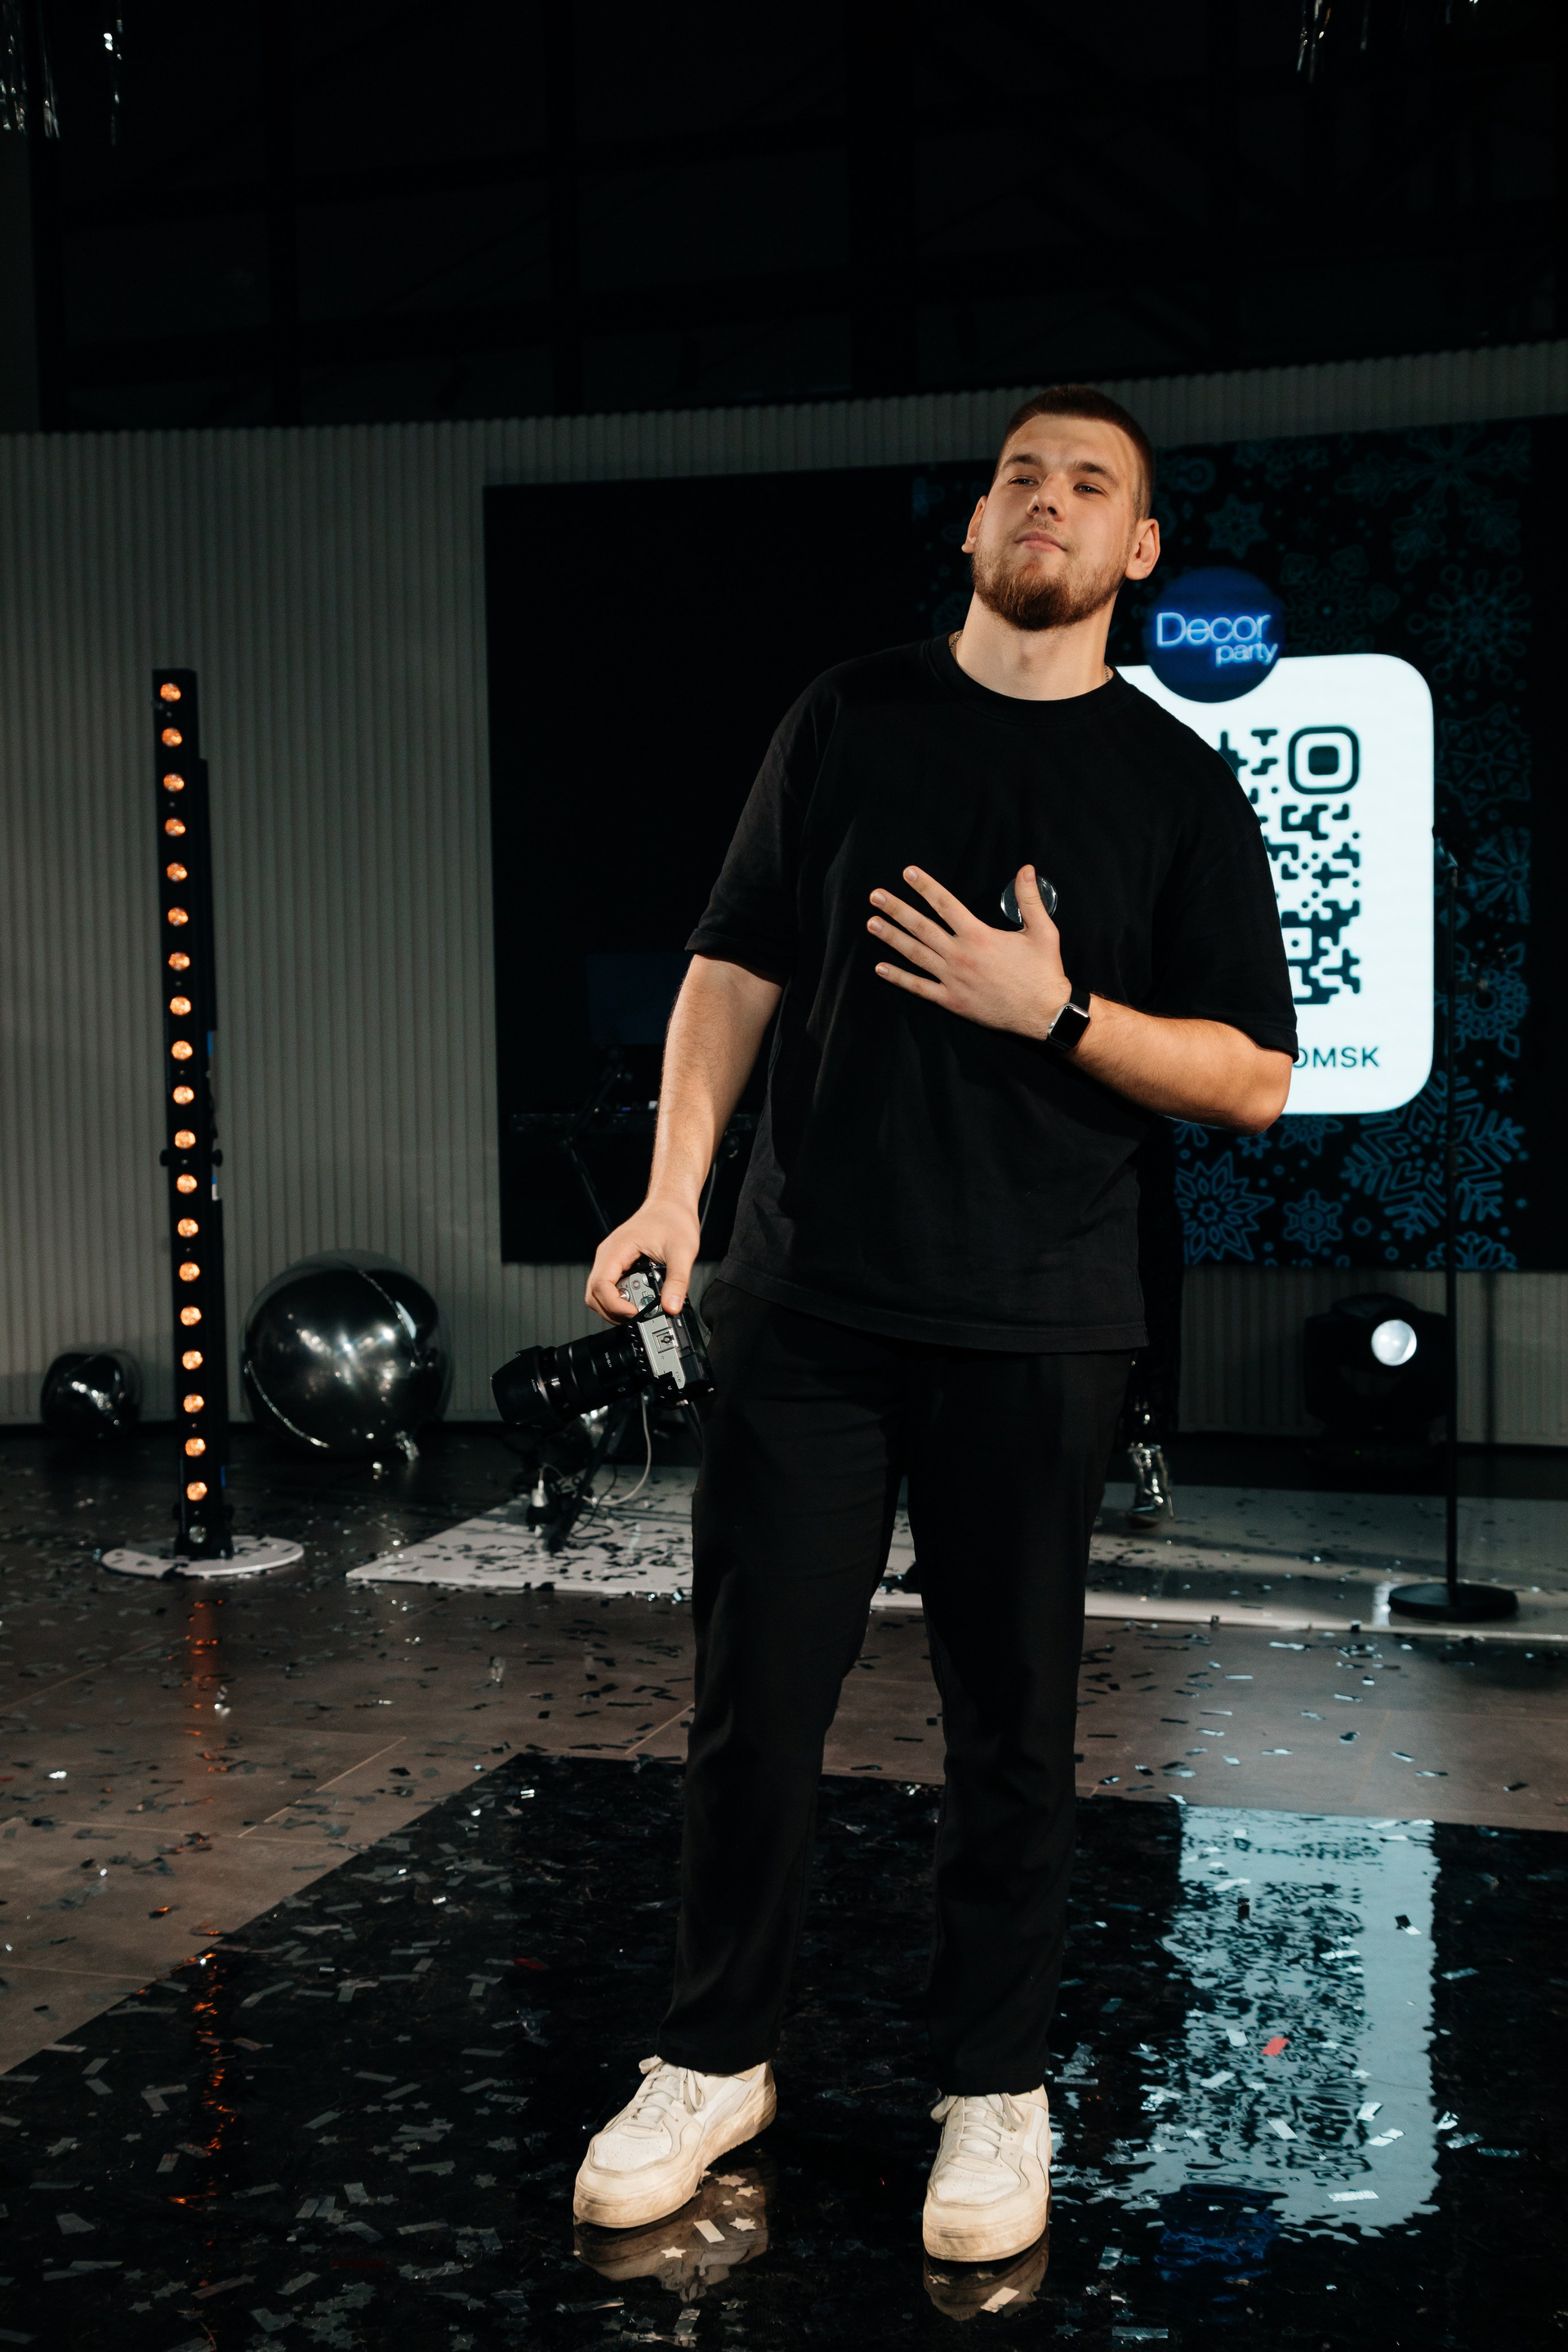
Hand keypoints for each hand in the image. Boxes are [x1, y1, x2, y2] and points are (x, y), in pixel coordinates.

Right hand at [585, 1195, 701, 1323]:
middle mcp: (608, 1255)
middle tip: (637, 1317)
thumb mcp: (683, 1252)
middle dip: (613, 1311)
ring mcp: (611, 1259)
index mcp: (617, 1249)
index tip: (634, 1313)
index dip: (614, 1306)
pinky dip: (621, 1299)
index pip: (600, 1286)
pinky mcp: (617, 1263)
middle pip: (594, 1294)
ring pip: (599, 1293)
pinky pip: (610, 1287)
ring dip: (616, 1307)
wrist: (671, 1204)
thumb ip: (677, 1282)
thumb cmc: (673, 1219)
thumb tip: (671, 1307)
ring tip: (639, 1309)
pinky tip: (639, 1299)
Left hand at [868, 864, 1072, 1039]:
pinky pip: (919, 988)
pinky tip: (880, 968)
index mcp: (978, 936)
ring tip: (871, 923)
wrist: (1044, 1013)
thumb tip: (1027, 869)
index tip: (908, 873)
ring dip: (891, 938)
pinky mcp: (951, 1001)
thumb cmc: (1044, 972)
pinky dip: (899, 978)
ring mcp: (952, 979)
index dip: (925, 887)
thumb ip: (1030, 899)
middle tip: (875, 896)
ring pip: (915, 954)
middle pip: (921, 927)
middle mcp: (960, 955)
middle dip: (896, 910)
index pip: (945, 904)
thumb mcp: (1043, 931)